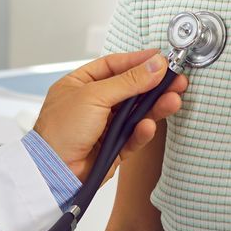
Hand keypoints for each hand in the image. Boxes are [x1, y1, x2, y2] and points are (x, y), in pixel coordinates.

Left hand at [34, 49, 187, 179]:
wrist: (54, 172)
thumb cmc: (60, 131)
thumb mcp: (94, 95)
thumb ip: (128, 81)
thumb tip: (155, 65)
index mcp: (81, 84)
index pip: (114, 66)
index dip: (138, 61)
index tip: (161, 59)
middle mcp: (92, 103)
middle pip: (131, 89)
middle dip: (154, 85)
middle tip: (177, 81)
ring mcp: (103, 125)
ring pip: (136, 113)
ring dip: (154, 107)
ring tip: (172, 100)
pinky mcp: (112, 147)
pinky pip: (133, 136)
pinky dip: (142, 131)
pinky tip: (149, 126)